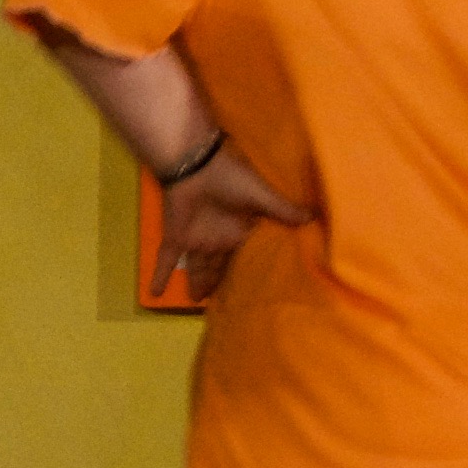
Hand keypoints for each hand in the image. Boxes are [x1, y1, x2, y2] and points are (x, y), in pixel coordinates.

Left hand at [158, 146, 308, 299]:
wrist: (195, 164)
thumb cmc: (230, 178)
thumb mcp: (260, 196)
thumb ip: (282, 210)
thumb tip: (314, 219)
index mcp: (239, 231)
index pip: (243, 257)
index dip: (247, 272)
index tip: (254, 290)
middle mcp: (218, 239)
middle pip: (218, 267)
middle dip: (219, 282)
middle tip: (221, 302)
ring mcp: (196, 239)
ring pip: (196, 268)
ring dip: (196, 283)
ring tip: (196, 300)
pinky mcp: (177, 237)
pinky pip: (166, 260)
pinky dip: (159, 275)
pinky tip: (153, 293)